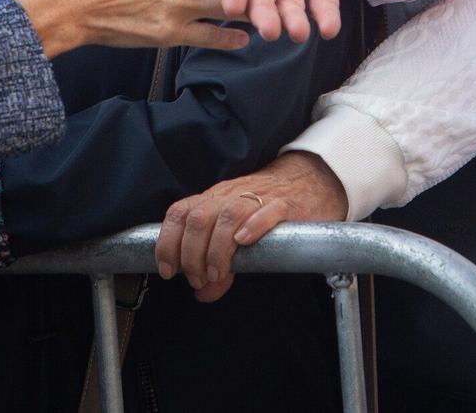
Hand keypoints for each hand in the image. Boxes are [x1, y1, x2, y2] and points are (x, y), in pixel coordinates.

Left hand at [154, 152, 346, 302]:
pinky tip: (244, 242)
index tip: (168, 270)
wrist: (307, 182)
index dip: (168, 242)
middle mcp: (229, 196)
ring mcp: (257, 197)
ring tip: (218, 273)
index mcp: (213, 200)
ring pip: (227, 215)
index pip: (179, 213)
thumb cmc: (265, 209)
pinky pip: (267, 210)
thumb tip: (202, 293)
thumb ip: (218, 264)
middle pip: (198, 218)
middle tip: (199, 279)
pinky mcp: (285, 205)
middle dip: (191, 254)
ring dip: (216, 249)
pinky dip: (252, 226)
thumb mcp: (235, 236)